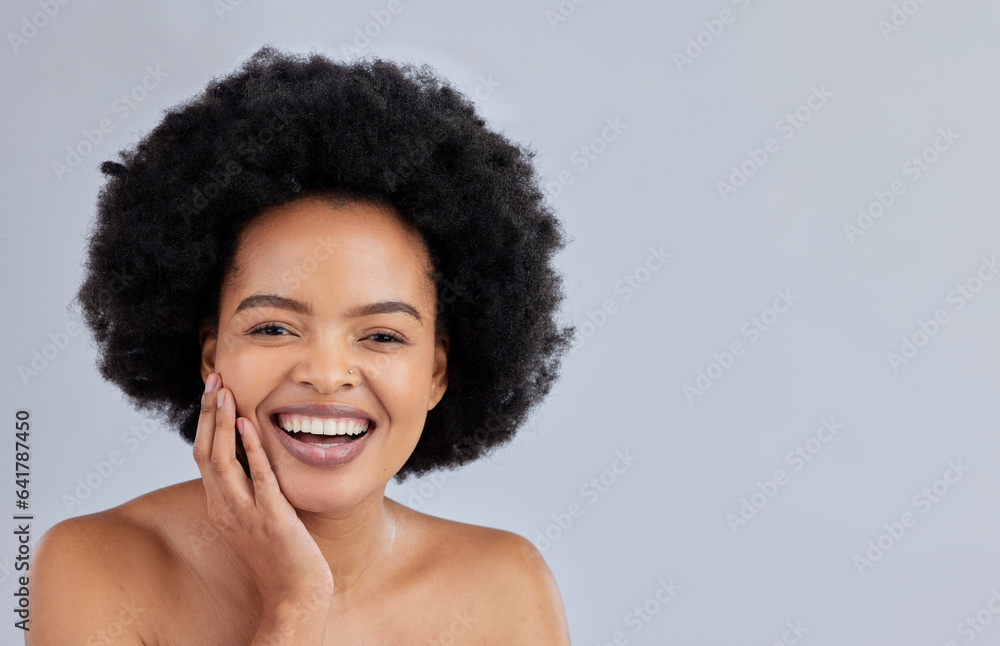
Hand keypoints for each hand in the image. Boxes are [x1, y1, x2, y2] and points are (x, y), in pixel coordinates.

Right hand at [192, 372, 334, 611]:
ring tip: (223, 391)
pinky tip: (248, 424)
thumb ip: (250, 489)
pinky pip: (257, 478)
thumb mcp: (257, 517)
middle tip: (214, 379)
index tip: (212, 391)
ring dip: (220, 423)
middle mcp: (225, 509)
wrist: (295, 594)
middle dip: (207, 414)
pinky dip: (251, 448)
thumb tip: (252, 457)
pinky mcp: (270, 519)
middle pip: (204, 453)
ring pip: (221, 462)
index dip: (205, 422)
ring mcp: (245, 515)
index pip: (203, 456)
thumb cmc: (282, 555)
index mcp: (220, 507)